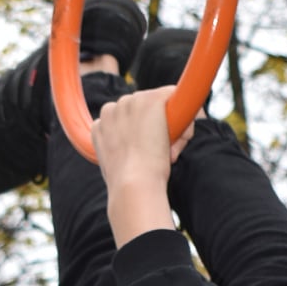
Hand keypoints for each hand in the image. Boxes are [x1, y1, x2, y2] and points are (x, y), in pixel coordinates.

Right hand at [92, 89, 200, 247]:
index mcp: (101, 125)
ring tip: (167, 153)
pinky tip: (178, 142)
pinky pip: (176, 100)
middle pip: (144, 109)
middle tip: (163, 155)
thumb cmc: (127, 186)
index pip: (127, 119)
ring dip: (169, 126)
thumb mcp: (115, 167)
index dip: (141, 132)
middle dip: (156, 127)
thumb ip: (120, 153)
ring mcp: (131, 102)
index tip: (146, 150)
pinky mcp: (151, 100)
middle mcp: (113, 108)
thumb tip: (132, 153)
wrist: (133, 184)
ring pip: (160, 105)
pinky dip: (185, 120)